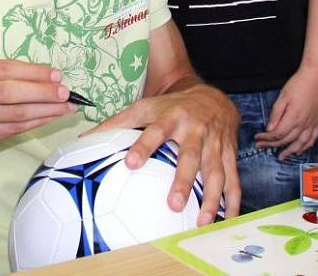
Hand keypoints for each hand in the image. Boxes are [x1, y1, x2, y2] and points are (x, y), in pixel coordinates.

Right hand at [0, 59, 75, 156]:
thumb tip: (39, 75)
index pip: (5, 70)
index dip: (33, 72)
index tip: (55, 74)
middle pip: (11, 92)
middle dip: (43, 92)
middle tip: (66, 92)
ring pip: (15, 114)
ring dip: (46, 110)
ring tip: (66, 106)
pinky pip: (13, 130)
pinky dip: (34, 122)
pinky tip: (49, 118)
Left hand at [92, 84, 239, 224]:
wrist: (211, 96)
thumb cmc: (171, 106)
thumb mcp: (145, 107)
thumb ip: (116, 123)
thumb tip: (84, 140)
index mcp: (172, 117)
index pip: (155, 131)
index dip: (144, 146)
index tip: (131, 163)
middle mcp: (195, 129)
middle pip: (190, 156)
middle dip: (184, 180)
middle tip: (173, 204)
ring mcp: (214, 142)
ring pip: (215, 171)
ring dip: (211, 197)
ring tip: (201, 222)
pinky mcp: (229, 154)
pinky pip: (233, 178)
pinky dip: (232, 200)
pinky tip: (227, 220)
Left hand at [254, 67, 317, 159]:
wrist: (317, 76)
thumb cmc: (300, 84)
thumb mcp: (283, 97)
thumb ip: (276, 114)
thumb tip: (270, 129)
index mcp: (293, 118)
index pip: (277, 134)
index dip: (266, 138)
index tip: (258, 138)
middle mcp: (303, 124)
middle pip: (286, 140)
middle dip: (273, 145)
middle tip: (262, 146)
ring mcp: (311, 123)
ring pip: (301, 143)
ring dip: (290, 151)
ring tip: (282, 156)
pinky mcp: (317, 121)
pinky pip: (312, 138)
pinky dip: (306, 146)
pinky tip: (301, 148)